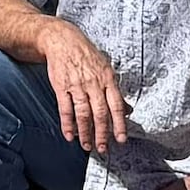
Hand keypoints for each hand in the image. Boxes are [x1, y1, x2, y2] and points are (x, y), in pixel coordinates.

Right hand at [36, 25, 128, 152]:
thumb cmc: (86, 55)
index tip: (121, 139)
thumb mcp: (105, 69)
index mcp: (108, 78)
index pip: (116, 106)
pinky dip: (67, 124)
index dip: (119, 124)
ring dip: (85, 133)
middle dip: (102, 134)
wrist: (62, 40)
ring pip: (83, 114)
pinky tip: (70, 135)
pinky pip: (65, 109)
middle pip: (100, 114)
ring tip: (87, 146)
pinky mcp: (61, 86)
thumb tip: (127, 110)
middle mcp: (94, 83)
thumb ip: (115, 91)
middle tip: (102, 149)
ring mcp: (77, 85)